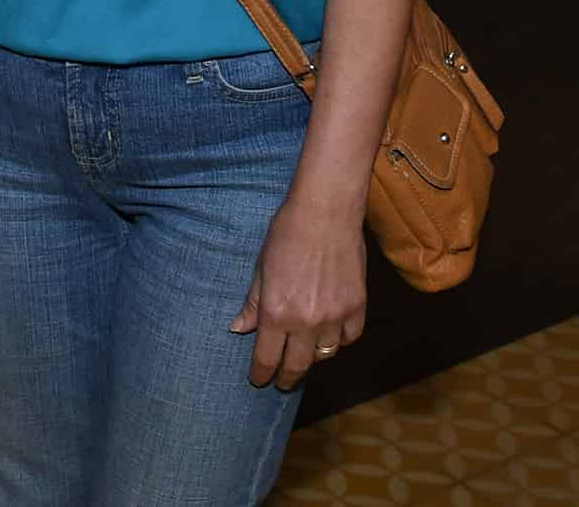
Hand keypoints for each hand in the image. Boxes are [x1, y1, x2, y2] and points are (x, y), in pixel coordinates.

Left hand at [231, 196, 366, 390]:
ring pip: (326, 354)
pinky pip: (349, 338)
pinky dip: (340, 340)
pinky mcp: (358, 308)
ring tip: (305, 355)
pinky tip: (331, 336)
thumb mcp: (261, 268)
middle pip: (298, 365)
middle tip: (282, 383)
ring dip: (314, 357)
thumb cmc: (286, 235)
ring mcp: (336, 317)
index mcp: (277, 313)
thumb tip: (239, 329)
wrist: (325, 214)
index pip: (268, 357)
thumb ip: (253, 303)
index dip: (262, 373)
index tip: (258, 381)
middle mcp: (307, 322)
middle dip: (287, 377)